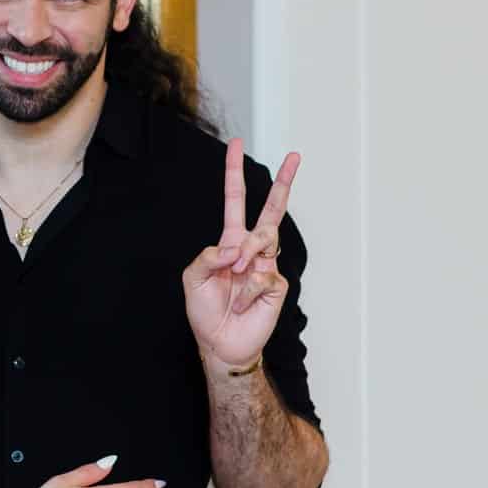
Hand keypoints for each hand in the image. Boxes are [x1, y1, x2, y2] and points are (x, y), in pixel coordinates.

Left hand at [184, 139, 299, 372]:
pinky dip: (247, 290)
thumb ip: (207, 257)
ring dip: (245, 254)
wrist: (220, 343)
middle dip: (284, 182)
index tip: (236, 145)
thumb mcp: (192, 279)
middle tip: (295, 156)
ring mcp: (267, 265)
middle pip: (271, 209)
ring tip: (233, 275)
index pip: (234, 202)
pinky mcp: (277, 284)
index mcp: (229, 242)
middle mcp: (251, 249)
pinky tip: (242, 302)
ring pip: (264, 238)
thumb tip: (234, 248)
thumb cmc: (205, 311)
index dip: (233, 174)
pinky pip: (264, 274)